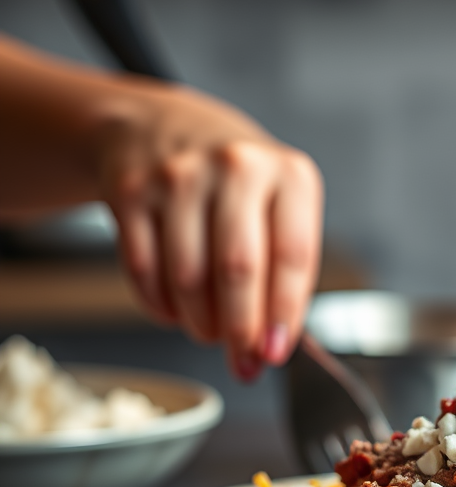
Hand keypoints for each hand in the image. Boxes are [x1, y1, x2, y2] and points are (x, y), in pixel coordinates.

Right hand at [98, 83, 322, 379]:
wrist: (162, 127)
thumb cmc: (236, 183)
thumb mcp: (278, 207)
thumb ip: (282, 272)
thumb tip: (269, 347)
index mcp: (289, 174)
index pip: (293, 256)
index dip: (283, 314)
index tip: (274, 353)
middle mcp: (236, 167)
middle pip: (238, 269)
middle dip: (240, 329)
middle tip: (242, 359)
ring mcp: (179, 176)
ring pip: (188, 276)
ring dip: (199, 322)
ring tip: (209, 332)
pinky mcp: (131, 191)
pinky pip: (144, 270)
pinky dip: (161, 306)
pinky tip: (175, 312)